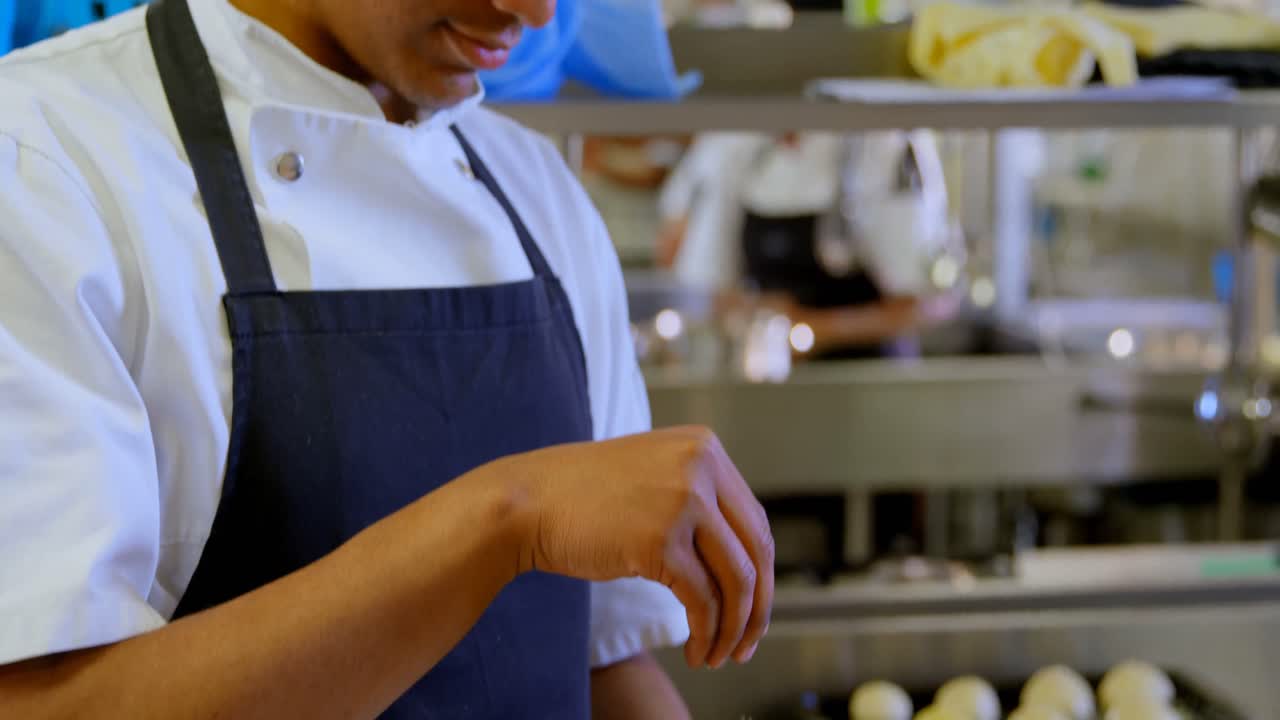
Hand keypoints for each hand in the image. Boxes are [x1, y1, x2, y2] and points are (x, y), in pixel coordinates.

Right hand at [500, 426, 773, 669]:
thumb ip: (700, 500)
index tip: (754, 610)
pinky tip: (698, 652)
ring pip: (735, 581)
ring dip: (733, 629)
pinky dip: (706, 634)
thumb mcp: (654, 477)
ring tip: (719, 655)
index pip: (755, 522)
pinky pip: (703, 600)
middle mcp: (701, 467)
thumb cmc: (582, 498)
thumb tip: (744, 561)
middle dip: (757, 608)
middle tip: (746, 644)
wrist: (525, 501)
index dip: (761, 575)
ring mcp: (683, 501)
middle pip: (756, 552)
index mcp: (705, 447)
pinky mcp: (660, 541)